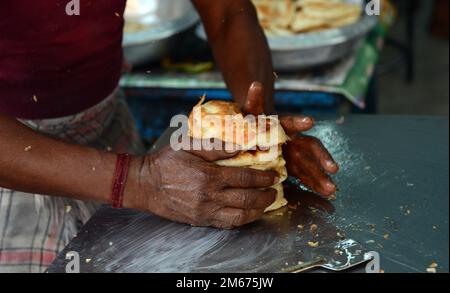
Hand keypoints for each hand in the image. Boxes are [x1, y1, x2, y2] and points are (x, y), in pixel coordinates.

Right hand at [124, 145, 278, 228]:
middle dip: (265, 195)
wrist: (145, 184)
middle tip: (275, 190)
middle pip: (246, 199)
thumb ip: (216, 146)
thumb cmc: (166, 161)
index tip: (274, 175)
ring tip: (266, 203)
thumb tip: (241, 145)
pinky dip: (241, 220)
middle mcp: (209, 197)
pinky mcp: (199, 221)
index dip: (263, 177)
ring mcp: (204, 212)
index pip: (245, 178)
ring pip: (239, 216)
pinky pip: (226, 224)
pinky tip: (248, 214)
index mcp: (208, 176)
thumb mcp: (189, 145)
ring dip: (257, 211)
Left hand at [238, 82, 338, 196]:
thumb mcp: (251, 114)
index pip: (292, 123)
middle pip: (311, 147)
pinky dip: (316, 185)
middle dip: (322, 157)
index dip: (299, 122)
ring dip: (322, 176)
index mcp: (284, 126)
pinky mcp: (296, 167)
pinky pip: (308, 176)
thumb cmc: (255, 124)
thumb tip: (255, 84)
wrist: (256, 135)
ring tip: (331, 189)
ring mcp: (297, 154)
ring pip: (312, 165)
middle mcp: (295, 139)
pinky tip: (327, 193)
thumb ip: (254, 102)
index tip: (309, 121)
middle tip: (332, 167)